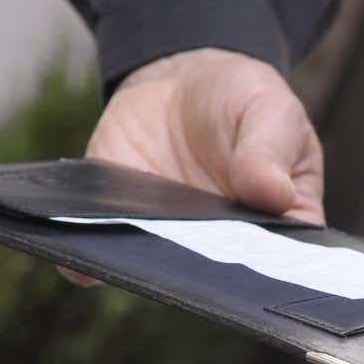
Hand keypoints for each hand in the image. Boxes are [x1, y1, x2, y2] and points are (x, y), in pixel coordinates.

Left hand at [60, 47, 324, 285]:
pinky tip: (81, 265)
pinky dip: (88, 264)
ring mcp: (173, 240)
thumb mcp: (268, 111)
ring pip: (159, 275)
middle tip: (190, 259)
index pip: (282, 266)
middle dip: (203, 279)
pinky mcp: (124, 224)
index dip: (271, 276)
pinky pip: (106, 254)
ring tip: (137, 259)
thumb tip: (277, 194)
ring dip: (145, 272)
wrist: (181, 82)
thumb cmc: (242, 99)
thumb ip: (270, 152)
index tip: (254, 268)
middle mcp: (228, 245)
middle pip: (220, 281)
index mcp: (280, 226)